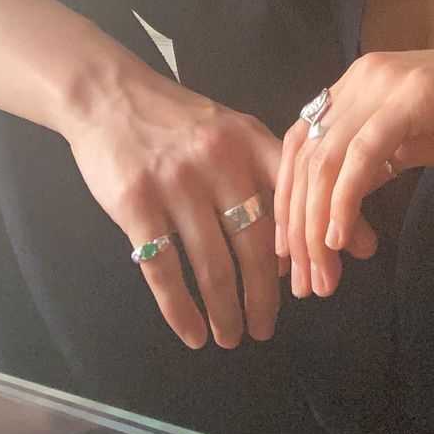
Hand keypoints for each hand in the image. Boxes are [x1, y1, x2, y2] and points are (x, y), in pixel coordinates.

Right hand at [63, 64, 284, 350]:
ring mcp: (176, 182)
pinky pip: (162, 269)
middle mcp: (219, 161)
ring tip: (232, 337)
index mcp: (249, 141)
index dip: (309, 245)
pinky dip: (180, 310)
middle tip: (268, 327)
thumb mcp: (231, 128)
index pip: (291, 198)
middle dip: (265, 295)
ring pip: (212, 264)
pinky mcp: (136, 203)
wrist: (111, 96)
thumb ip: (268, 171)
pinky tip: (192, 332)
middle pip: (255, 242)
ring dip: (226, 310)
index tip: (322, 282)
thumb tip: (307, 229)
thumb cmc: (179, 120)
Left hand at [273, 35, 433, 298]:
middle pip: (304, 156)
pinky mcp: (414, 98)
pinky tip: (340, 238)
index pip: (299, 143)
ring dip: (316, 225)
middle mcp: (361, 76)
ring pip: (326, 160)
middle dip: (297, 226)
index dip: (287, 201)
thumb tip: (335, 207)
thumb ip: (374, 161)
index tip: (292, 256)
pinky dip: (344, 200)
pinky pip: (363, 155)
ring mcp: (386, 83)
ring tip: (324, 275)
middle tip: (307, 281)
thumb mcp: (416, 138)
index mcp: (357, 82)